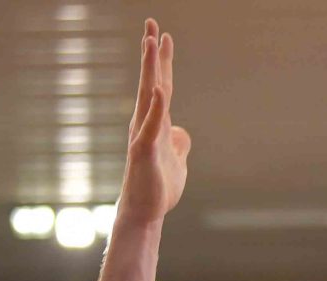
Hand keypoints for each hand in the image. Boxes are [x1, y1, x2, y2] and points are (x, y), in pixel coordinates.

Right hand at [118, 19, 190, 225]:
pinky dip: (156, 108)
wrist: (145, 212)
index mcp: (155, 122)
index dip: (162, 61)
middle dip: (152, 53)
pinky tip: (160, 90)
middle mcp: (146, 123)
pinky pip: (151, 126)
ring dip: (151, 69)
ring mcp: (144, 135)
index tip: (163, 35)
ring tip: (151, 42)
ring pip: (148, 96)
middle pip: (151, 81)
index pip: (160, 84)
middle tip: (152, 23)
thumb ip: (179, 143)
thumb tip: (182, 131)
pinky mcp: (145, 152)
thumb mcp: (177, 161)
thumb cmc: (158, 187)